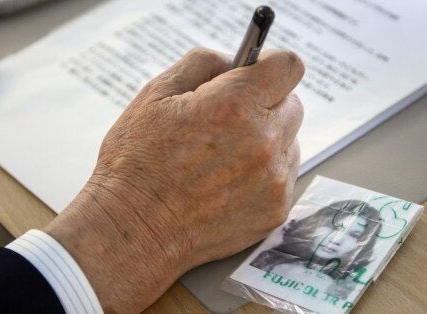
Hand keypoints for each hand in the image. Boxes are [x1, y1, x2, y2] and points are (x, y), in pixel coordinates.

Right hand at [44, 48, 304, 311]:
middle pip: (291, 103)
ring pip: (289, 140)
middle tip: (228, 118)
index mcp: (234, 106)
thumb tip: (233, 60)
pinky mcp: (275, 210)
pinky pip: (284, 175)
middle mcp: (263, 142)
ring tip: (222, 155)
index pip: (287, 66)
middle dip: (264, 103)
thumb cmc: (136, 163)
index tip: (254, 73)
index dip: (268, 65)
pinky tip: (226, 180)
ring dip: (266, 138)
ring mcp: (273, 180)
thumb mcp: (156, 94)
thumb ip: (203, 62)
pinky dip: (263, 172)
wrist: (135, 229)